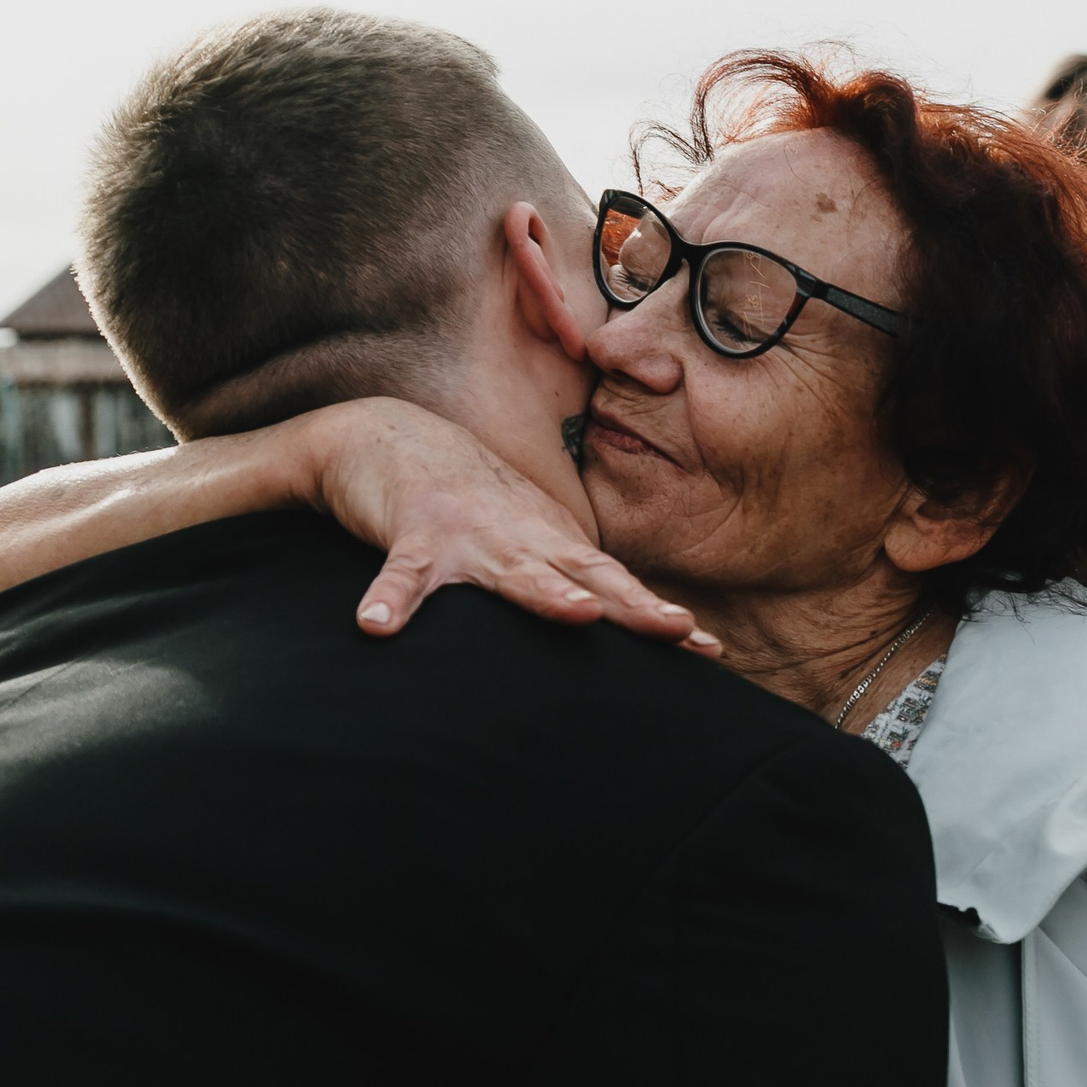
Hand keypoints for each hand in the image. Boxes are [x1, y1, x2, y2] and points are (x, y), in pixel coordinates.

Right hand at [302, 397, 716, 655]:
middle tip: (676, 628)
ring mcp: (469, 534)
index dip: (659, 616)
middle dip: (631, 604)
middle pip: (586, 576)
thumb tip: (618, 632)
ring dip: (544, 592)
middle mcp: (523, 539)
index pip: (618, 585)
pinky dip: (390, 601)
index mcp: (553, 544)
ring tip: (578, 616)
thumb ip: (568, 582)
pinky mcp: (412, 535)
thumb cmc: (474, 504)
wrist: (395, 436)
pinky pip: (402, 576)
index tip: (710, 650)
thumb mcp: (529, 541)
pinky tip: (376, 628)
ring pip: (512, 569)